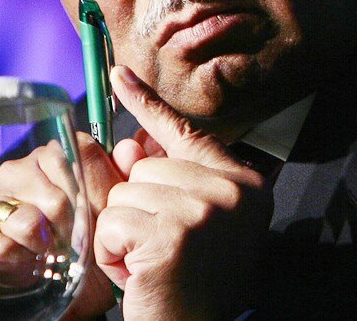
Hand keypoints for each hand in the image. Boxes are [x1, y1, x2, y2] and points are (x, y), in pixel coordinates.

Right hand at [0, 134, 122, 318]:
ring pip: (29, 222)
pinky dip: (19, 261)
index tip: (93, 218)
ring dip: (43, 248)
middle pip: (59, 199)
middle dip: (71, 231)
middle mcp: (19, 168)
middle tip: (70, 244)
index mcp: (54, 156)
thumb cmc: (77, 242)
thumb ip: (117, 178)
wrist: (42, 284)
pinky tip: (23, 260)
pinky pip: (1, 245)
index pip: (80, 157)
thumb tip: (128, 148)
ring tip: (46, 251)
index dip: (92, 197)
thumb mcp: (104, 213)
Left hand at [95, 65, 272, 319]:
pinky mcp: (173, 233)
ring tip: (149, 263)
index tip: (119, 74)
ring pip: (125, 193)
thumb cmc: (191, 282)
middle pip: (146, 166)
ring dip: (123, 232)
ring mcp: (204, 209)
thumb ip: (164, 180)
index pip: (187, 133)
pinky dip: (112, 251)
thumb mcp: (187, 223)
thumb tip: (126, 144)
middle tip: (158, 248)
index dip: (148, 105)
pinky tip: (139, 272)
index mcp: (244, 183)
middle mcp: (232, 190)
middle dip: (137, 208)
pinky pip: (113, 221)